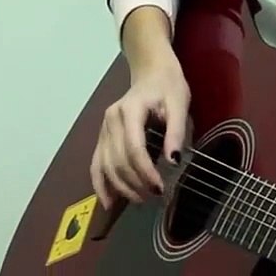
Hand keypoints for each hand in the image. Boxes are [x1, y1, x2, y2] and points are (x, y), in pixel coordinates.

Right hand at [89, 59, 190, 210]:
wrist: (152, 72)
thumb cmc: (168, 87)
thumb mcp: (179, 104)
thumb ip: (176, 132)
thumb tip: (173, 161)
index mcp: (129, 110)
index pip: (134, 148)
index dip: (145, 172)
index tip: (160, 188)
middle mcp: (110, 120)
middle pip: (118, 160)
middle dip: (135, 183)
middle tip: (155, 196)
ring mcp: (103, 129)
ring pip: (105, 165)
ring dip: (121, 187)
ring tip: (140, 200)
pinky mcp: (102, 137)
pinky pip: (96, 164)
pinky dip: (100, 184)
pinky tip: (108, 202)